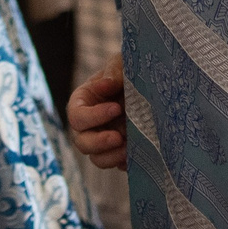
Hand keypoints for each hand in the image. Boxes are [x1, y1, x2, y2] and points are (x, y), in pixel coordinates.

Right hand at [67, 53, 127, 170]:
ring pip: (97, 158)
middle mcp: (88, 124)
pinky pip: (116, 164)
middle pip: (82, 142)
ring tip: (129, 149)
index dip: (94, 116)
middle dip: (99, 142)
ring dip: (112, 156)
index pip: (77, 116)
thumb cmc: (128, 70)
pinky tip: (137, 155)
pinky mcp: (118, 151)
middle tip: (120, 137)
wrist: (150, 85)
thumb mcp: (122, 64)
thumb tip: (106, 85)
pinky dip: (125, 163)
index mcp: (82, 102)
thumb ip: (114, 72)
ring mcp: (103, 140)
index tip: (117, 108)